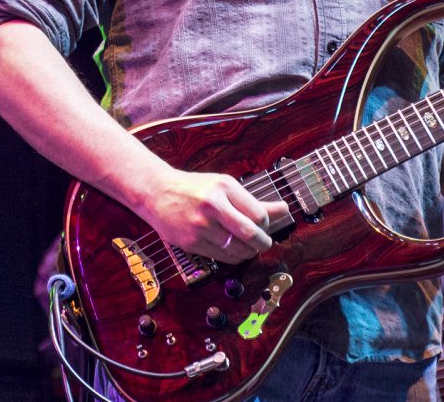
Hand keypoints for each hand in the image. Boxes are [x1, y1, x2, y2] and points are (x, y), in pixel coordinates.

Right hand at [141, 168, 289, 263]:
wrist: (158, 193)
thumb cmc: (197, 188)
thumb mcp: (226, 187)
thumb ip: (255, 202)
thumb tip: (285, 210)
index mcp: (225, 188)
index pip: (258, 214)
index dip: (267, 225)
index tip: (266, 227)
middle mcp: (213, 206)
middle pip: (250, 234)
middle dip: (263, 243)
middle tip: (265, 243)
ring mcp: (200, 226)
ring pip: (236, 249)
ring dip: (248, 252)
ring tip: (249, 247)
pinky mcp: (191, 243)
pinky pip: (220, 257)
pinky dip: (232, 257)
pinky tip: (233, 250)